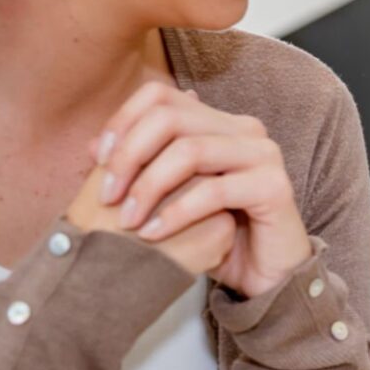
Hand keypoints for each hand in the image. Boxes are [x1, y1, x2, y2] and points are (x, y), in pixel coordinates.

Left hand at [91, 83, 311, 298]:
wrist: (266, 273)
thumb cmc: (215, 233)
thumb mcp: (169, 197)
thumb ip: (140, 168)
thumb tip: (95, 146)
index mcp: (219, 123)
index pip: (160, 96)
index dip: (121, 122)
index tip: (98, 162)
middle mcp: (245, 129)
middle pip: (170, 118)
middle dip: (129, 156)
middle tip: (108, 197)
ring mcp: (264, 155)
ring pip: (190, 150)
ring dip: (149, 186)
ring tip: (127, 219)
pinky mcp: (275, 186)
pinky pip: (215, 191)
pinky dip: (176, 213)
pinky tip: (154, 233)